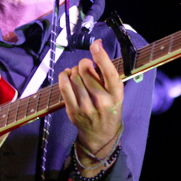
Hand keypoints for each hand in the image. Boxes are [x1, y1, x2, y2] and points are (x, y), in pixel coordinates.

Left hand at [58, 39, 122, 157]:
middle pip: (86, 70)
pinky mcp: (72, 110)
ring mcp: (85, 106)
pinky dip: (64, 76)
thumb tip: (97, 48)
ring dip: (75, 70)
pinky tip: (68, 75)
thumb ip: (107, 76)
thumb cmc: (109, 110)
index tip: (96, 45)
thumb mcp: (116, 95)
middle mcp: (101, 101)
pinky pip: (64, 85)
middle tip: (86, 67)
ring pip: (74, 76)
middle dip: (84, 63)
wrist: (100, 135)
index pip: (109, 72)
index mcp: (115, 95)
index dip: (101, 56)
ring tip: (78, 73)